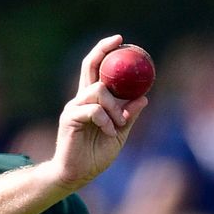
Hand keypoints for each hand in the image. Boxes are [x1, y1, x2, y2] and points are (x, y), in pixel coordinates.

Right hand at [51, 35, 148, 189]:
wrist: (76, 174)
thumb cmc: (96, 155)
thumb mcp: (120, 133)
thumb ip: (129, 115)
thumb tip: (144, 97)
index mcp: (92, 101)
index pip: (96, 70)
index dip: (106, 52)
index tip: (120, 40)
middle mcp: (81, 99)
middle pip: (89, 67)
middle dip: (103, 51)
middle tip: (120, 43)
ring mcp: (74, 108)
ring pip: (98, 90)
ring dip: (115, 106)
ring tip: (120, 124)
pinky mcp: (69, 119)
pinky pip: (93, 110)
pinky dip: (106, 120)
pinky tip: (110, 131)